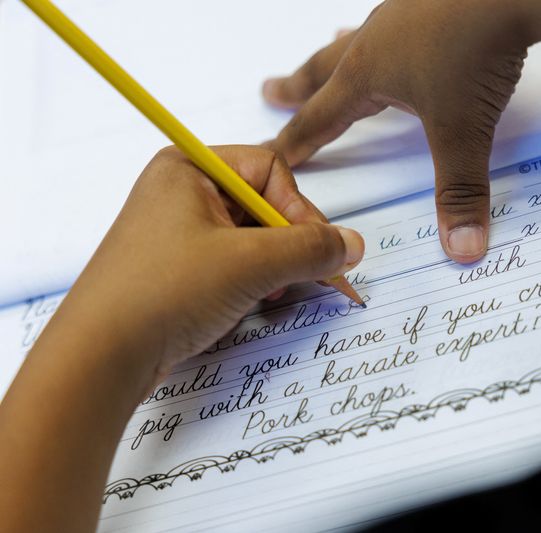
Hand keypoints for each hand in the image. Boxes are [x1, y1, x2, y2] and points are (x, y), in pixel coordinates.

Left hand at [60, 145, 363, 390]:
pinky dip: (253, 283)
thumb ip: (310, 249)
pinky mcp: (180, 269)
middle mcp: (182, 193)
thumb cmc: (159, 294)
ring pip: (252, 239)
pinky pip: (234, 264)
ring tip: (272, 294)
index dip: (299, 208)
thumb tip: (352, 244)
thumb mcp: (249, 263)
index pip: (270, 169)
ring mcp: (179, 233)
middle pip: (264, 204)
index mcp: (189, 167)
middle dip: (289, 243)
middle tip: (311, 275)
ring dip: (274, 267)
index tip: (315, 247)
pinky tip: (251, 305)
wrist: (100, 357)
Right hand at [263, 0, 539, 262]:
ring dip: (340, 50)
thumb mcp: (463, 132)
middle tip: (271, 91)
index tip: (273, 155)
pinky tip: (407, 29)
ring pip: (359, 36)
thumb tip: (462, 249)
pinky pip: (400, 20)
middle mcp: (378, 37)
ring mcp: (406, 10)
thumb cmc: (478, 51)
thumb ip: (460, 192)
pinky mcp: (436, 0)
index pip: (320, 117)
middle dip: (297, 86)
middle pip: (324, 68)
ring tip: (331, 46)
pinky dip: (389, 32)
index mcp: (368, 71)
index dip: (296, 141)